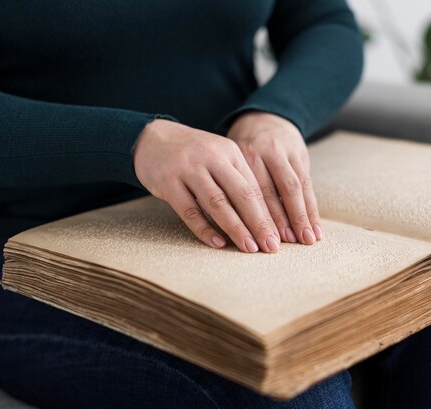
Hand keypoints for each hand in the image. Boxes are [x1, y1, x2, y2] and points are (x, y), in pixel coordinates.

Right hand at [133, 119, 279, 252]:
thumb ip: (238, 180)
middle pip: (241, 194)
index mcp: (230, 152)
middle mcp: (212, 158)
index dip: (269, 214)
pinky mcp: (168, 181)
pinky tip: (217, 243)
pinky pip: (189, 209)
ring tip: (249, 247)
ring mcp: (189, 168)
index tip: (279, 237)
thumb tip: (264, 217)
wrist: (151, 138)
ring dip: (235, 228)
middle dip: (258, 223)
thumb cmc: (193, 155)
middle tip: (270, 247)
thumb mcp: (219, 158)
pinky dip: (204, 228)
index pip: (255, 187)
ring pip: (217, 203)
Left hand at [226, 111, 321, 244]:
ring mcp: (287, 151)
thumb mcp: (232, 160)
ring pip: (296, 187)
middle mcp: (267, 151)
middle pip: (277, 190)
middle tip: (287, 245)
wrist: (264, 116)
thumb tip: (233, 225)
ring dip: (303, 215)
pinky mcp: (302, 154)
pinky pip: (308, 184)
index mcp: (244, 153)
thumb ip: (233, 187)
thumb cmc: (242, 148)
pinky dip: (312, 207)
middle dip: (284, 219)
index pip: (253, 190)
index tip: (262, 239)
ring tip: (307, 239)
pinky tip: (315, 226)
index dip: (259, 217)